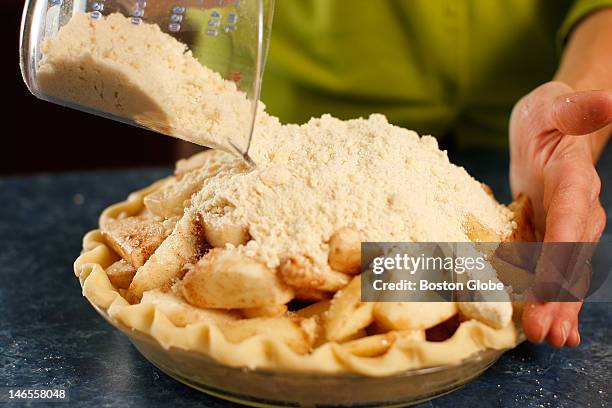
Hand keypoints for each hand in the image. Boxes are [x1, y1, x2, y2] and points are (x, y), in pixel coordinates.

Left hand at [509, 81, 611, 346]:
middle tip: (545, 334)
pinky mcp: (548, 234)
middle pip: (570, 259)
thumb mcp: (556, 105)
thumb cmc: (549, 115)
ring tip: (545, 339)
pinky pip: (550, 269)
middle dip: (559, 297)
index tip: (553, 290)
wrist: (548, 130)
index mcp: (574, 182)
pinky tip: (546, 325)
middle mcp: (576, 211)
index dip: (563, 257)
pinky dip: (548, 297)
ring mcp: (563, 227)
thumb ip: (579, 108)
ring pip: (563, 272)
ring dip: (555, 307)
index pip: (572, 222)